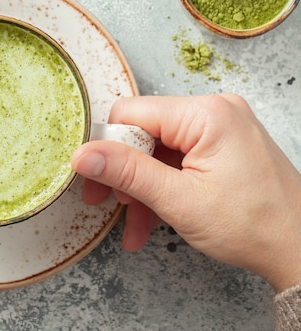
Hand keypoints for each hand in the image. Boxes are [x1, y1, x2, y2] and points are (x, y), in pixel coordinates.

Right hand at [71, 94, 300, 292]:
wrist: (300, 250)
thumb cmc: (253, 226)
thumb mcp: (178, 200)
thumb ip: (126, 172)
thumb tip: (83, 155)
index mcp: (206, 114)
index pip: (131, 114)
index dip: (108, 147)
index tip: (97, 180)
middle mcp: (214, 111)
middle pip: (143, 133)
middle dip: (124, 174)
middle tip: (107, 204)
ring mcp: (220, 128)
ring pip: (157, 151)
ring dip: (141, 188)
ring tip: (135, 225)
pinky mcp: (222, 145)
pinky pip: (177, 160)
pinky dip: (162, 188)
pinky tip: (151, 219)